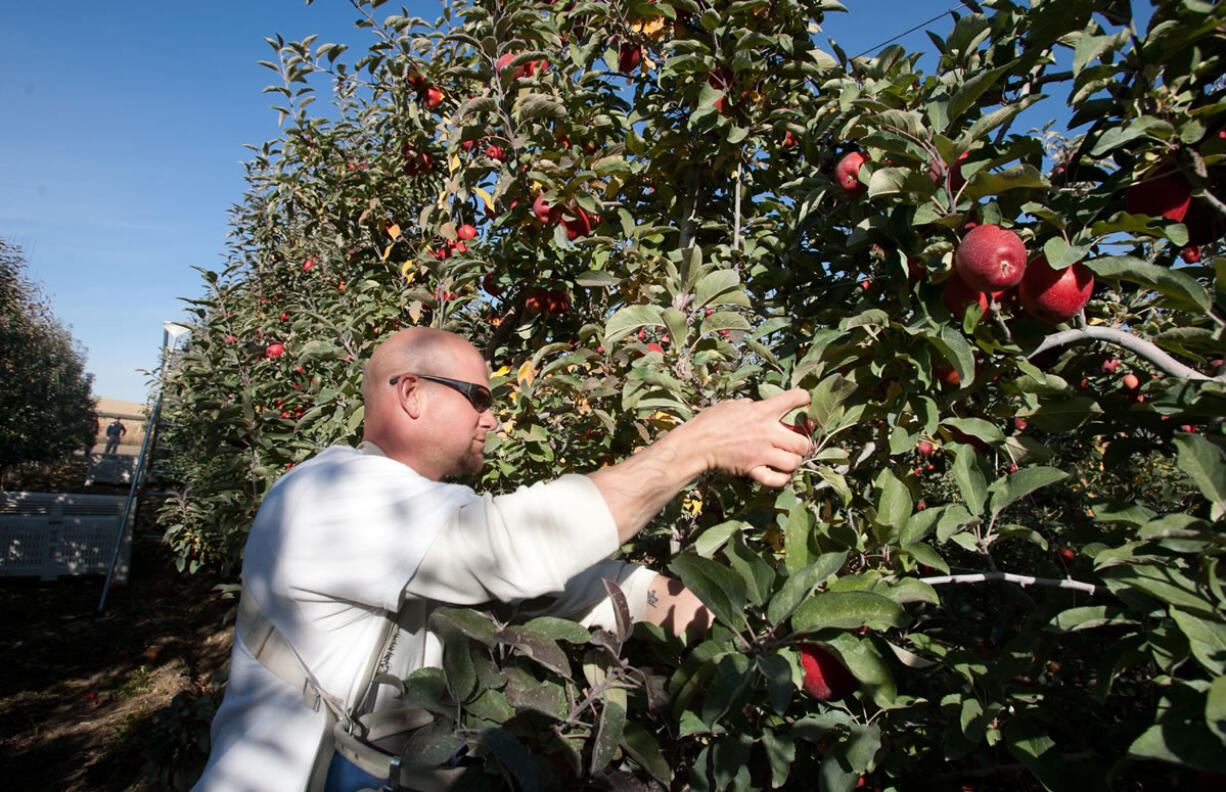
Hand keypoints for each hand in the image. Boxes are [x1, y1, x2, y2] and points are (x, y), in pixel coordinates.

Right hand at [680, 389, 811, 485]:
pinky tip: (780, 475)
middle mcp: (767, 432)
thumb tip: (755, 406)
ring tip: (788, 460)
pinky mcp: (753, 469)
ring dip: (794, 462)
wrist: (697, 444)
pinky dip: (781, 479)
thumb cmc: (710, 421)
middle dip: (804, 444)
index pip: (795, 398)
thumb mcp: (731, 405)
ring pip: (794, 462)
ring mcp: (762, 453)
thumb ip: (748, 405)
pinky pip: (777, 479)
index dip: (803, 398)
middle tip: (798, 445)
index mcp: (763, 411)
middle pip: (803, 441)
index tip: (803, 402)